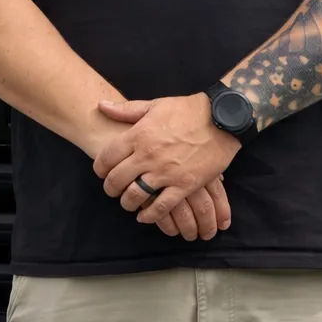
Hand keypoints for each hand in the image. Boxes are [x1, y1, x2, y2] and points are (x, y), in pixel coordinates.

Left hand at [93, 94, 240, 228]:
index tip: (102, 172)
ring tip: (128, 202)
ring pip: (135, 196)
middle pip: (117, 180)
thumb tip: (101, 105)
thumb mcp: (155, 105)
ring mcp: (166, 172)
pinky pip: (162, 207)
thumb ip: (126, 110)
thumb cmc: (188, 110)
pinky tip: (145, 216)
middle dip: (110, 188)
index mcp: (139, 134)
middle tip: (112, 190)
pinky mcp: (184, 185)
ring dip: (127, 203)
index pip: (107, 158)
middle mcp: (148, 155)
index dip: (100, 168)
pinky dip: (150, 215)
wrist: (222, 118)